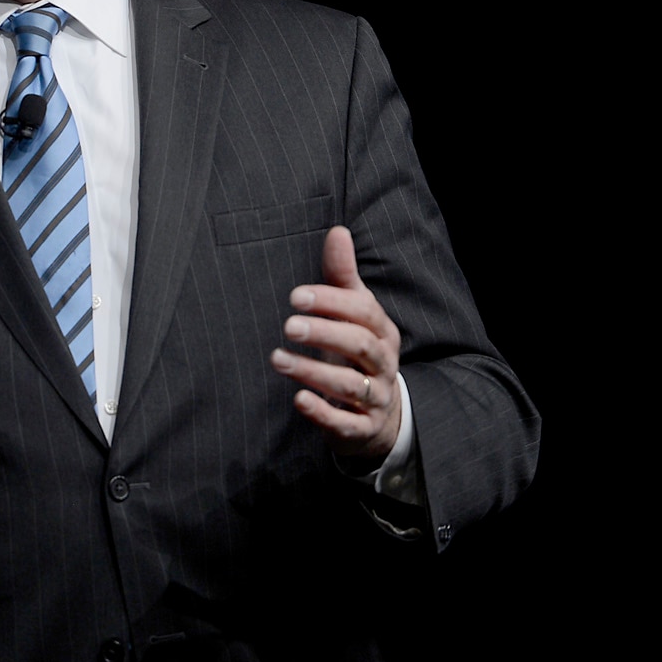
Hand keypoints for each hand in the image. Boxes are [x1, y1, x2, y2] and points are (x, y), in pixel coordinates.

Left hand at [270, 225, 403, 459]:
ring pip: (349, 385)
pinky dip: (323, 412)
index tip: (296, 296)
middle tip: (289, 325)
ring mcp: (375, 398)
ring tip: (277, 359)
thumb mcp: (355, 315)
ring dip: (313, 371)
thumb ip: (343, 277)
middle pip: (360, 346)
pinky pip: (346, 423)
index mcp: (382, 332)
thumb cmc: (358, 352)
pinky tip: (298, 400)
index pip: (363, 312)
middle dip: (325, 334)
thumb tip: (337, 231)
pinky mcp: (362, 430)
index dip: (332, 302)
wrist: (382, 417)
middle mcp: (383, 364)